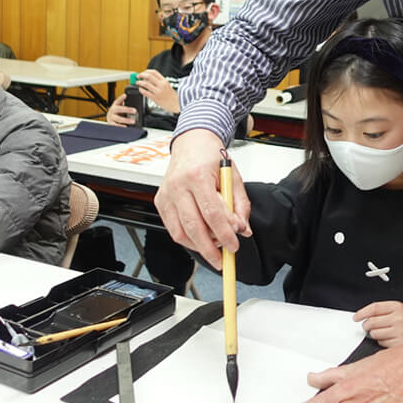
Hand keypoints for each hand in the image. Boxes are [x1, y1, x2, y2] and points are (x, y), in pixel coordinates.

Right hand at [106, 94, 139, 125]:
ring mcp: (111, 117)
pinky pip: (116, 125)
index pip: (118, 101)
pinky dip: (121, 126)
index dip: (121, 98)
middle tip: (135, 111)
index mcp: (115, 105)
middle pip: (119, 109)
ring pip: (118, 118)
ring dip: (126, 120)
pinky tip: (126, 126)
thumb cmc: (117, 113)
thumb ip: (124, 104)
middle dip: (127, 110)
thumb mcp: (120, 107)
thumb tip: (133, 102)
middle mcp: (112, 110)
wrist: (110, 120)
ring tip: (133, 121)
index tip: (125, 95)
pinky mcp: (111, 124)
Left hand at [136, 69, 178, 113]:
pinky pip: (145, 92)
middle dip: (141, 75)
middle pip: (149, 76)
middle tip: (138, 76)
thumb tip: (147, 78)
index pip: (154, 72)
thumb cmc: (171, 96)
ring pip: (146, 84)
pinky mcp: (155, 98)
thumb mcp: (167, 86)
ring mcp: (158, 92)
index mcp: (164, 81)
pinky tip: (140, 89)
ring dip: (139, 82)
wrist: (176, 104)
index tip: (142, 72)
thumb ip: (159, 82)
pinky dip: (141, 90)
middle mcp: (161, 85)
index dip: (146, 71)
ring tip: (137, 83)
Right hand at [154, 128, 250, 269]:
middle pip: (193, 227)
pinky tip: (199, 238)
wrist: (191, 143)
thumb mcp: (233, 176)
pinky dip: (187, 238)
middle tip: (223, 259)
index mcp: (198, 176)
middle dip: (210, 249)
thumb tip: (242, 229)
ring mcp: (166, 194)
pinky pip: (172, 228)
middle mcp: (178, 185)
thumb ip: (240, 204)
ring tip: (213, 247)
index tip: (234, 245)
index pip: (212, 213)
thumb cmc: (211, 157)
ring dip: (198, 246)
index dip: (225, 234)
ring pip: (179, 232)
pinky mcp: (160, 201)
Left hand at [353, 301, 402, 347]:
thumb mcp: (399, 310)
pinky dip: (383, 342)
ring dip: (375, 334)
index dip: (362, 312)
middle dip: (367, 326)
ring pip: (375, 334)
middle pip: (372, 322)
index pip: (374, 308)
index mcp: (398, 307)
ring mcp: (399, 331)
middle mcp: (399, 318)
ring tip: (385, 332)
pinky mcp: (399, 343)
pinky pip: (382, 343)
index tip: (356, 317)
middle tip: (368, 327)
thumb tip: (363, 317)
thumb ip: (383, 312)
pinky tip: (391, 338)